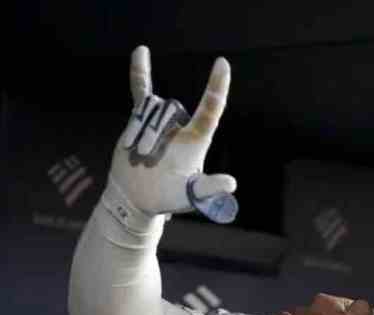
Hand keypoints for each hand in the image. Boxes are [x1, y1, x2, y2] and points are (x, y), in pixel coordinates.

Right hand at [105, 46, 236, 227]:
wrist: (137, 198)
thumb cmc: (168, 199)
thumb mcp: (191, 196)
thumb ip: (209, 189)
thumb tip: (231, 184)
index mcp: (198, 139)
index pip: (211, 108)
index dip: (217, 86)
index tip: (222, 63)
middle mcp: (182, 126)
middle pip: (169, 111)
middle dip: (153, 135)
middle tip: (146, 161)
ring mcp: (162, 121)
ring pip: (149, 110)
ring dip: (140, 134)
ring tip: (138, 156)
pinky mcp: (141, 119)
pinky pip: (141, 91)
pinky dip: (141, 72)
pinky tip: (142, 50)